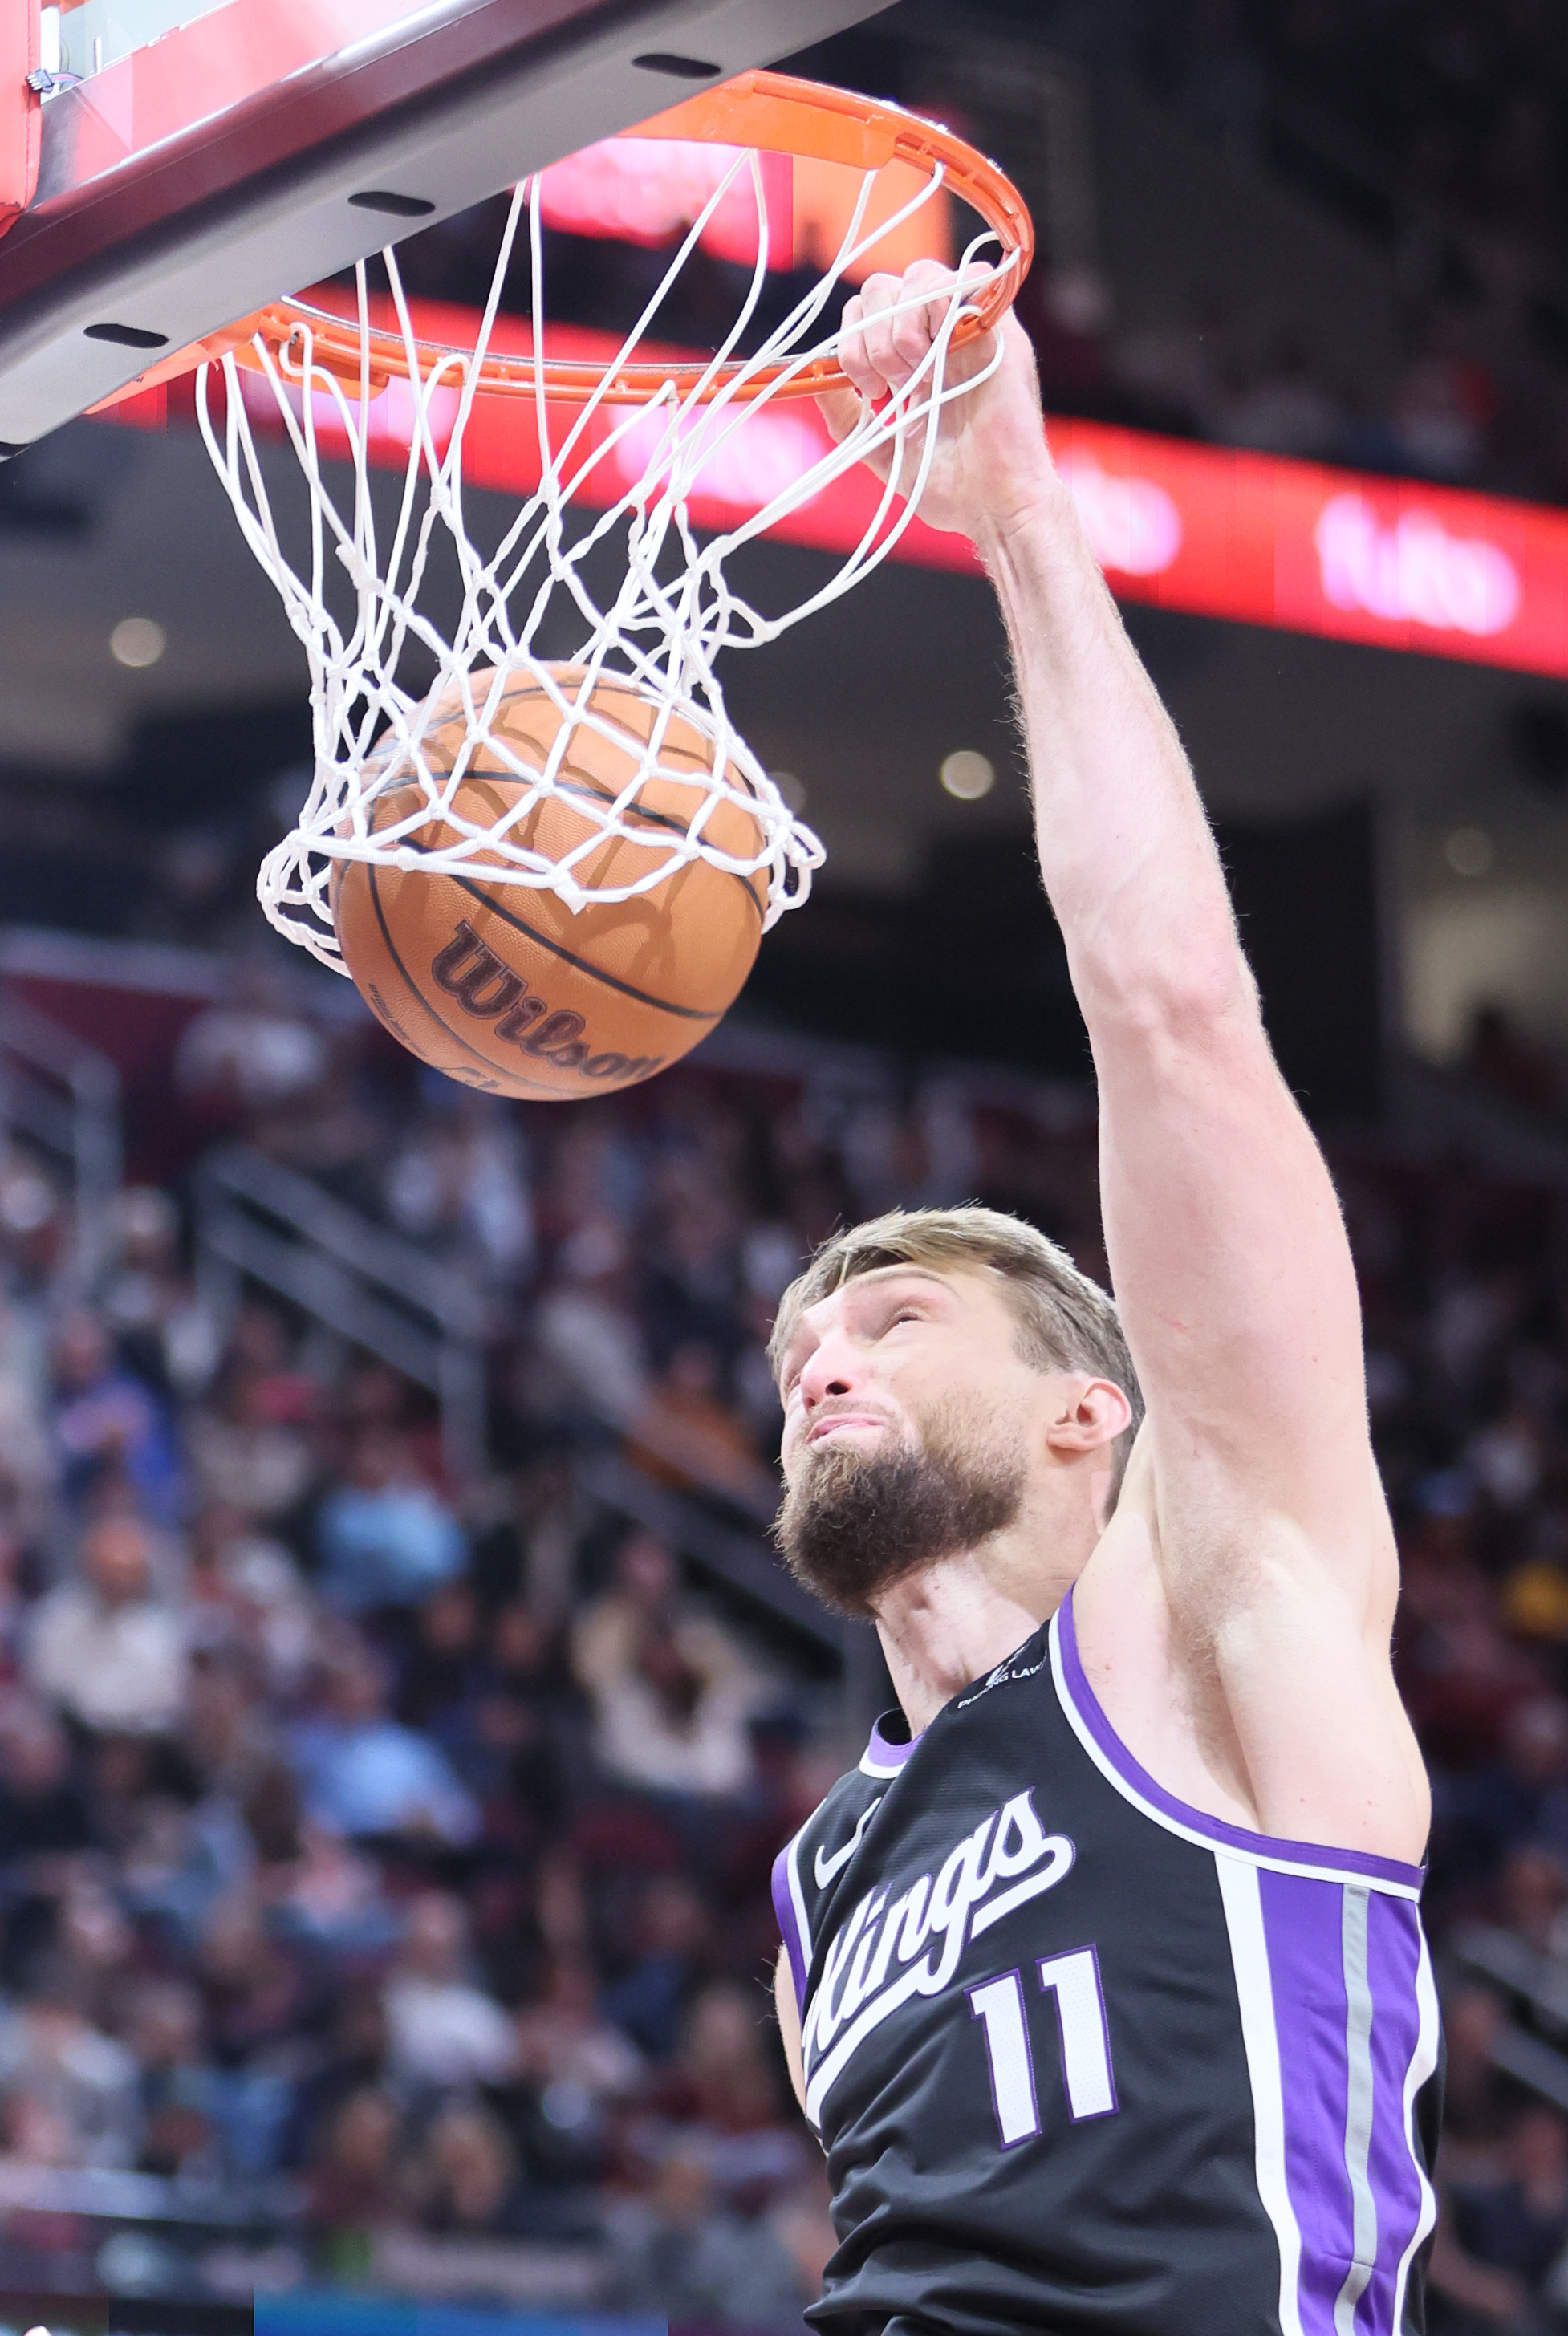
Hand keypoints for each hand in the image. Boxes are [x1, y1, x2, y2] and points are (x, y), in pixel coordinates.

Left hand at [818, 260, 1054, 544]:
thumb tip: (814, 382)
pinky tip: (940, 354)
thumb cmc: (948, 485)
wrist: (993, 506)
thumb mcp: (880, 449)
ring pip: (921, 275)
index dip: (853, 336)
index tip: (868, 388)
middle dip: (871, 335)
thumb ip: (846, 416)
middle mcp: (939, 335)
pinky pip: (973, 278)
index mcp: (912, 357)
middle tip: (890, 385)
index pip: (867, 308)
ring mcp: (971, 327)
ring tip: (918, 375)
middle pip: (885, 284)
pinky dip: (943, 307)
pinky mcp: (1003, 328)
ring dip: (903, 325)